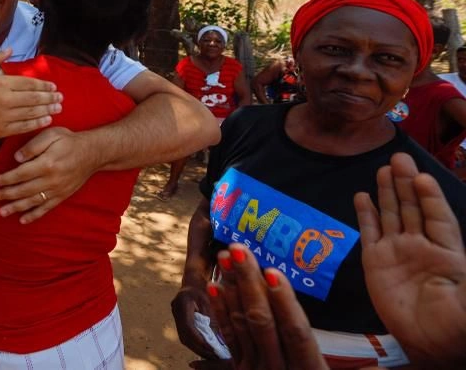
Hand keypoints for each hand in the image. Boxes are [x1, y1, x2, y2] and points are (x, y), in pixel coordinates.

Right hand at [0, 49, 61, 140]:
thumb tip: (11, 49)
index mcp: (0, 83)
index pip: (29, 83)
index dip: (44, 85)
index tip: (54, 87)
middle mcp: (5, 100)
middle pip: (34, 98)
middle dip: (50, 98)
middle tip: (61, 98)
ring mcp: (3, 116)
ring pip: (31, 113)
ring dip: (47, 110)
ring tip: (58, 108)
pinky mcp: (1, 130)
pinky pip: (23, 127)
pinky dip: (36, 123)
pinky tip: (46, 120)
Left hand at [0, 126, 97, 222]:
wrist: (92, 153)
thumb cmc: (69, 141)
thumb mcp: (51, 135)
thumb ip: (33, 146)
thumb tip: (17, 158)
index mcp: (46, 164)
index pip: (20, 174)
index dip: (4, 179)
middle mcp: (51, 180)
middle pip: (23, 190)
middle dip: (6, 194)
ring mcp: (57, 190)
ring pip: (32, 201)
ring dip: (15, 207)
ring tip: (1, 211)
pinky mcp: (62, 196)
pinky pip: (46, 208)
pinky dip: (34, 215)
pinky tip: (23, 220)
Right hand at [172, 282, 219, 359]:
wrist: (193, 281)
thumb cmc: (206, 288)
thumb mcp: (211, 300)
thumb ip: (214, 317)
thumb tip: (220, 339)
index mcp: (183, 301)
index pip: (189, 326)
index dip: (199, 339)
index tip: (211, 348)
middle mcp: (175, 308)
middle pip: (184, 335)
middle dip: (199, 348)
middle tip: (213, 357)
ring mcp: (175, 314)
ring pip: (183, 338)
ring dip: (197, 348)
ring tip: (211, 355)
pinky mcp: (178, 319)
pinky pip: (184, 335)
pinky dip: (195, 344)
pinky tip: (206, 349)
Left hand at [206, 245, 327, 369]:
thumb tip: (391, 363)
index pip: (297, 333)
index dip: (285, 303)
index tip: (274, 272)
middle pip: (264, 322)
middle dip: (250, 283)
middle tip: (239, 248)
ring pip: (243, 325)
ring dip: (232, 289)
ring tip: (226, 257)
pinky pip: (229, 338)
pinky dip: (222, 311)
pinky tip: (215, 287)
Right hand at [355, 152, 465, 368]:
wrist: (430, 347)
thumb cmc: (457, 323)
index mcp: (449, 251)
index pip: (438, 217)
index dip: (431, 198)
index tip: (423, 177)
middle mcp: (422, 245)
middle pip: (413, 208)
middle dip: (407, 184)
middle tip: (398, 158)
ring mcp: (398, 252)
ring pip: (392, 214)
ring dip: (388, 191)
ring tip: (384, 169)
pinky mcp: (376, 262)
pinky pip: (370, 232)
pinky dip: (366, 214)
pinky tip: (362, 196)